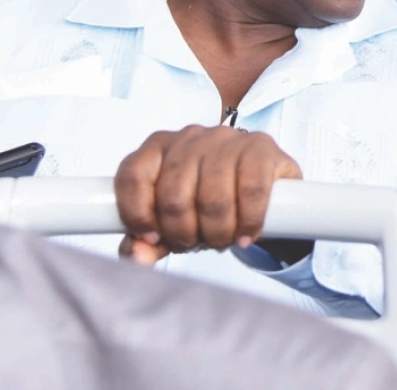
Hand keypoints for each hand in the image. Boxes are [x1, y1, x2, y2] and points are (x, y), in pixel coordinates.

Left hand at [114, 125, 302, 264]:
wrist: (263, 182)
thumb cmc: (210, 198)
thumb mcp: (173, 221)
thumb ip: (149, 242)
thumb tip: (138, 258)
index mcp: (158, 147)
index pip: (132, 176)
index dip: (138, 214)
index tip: (153, 238)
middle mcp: (190, 138)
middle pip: (173, 195)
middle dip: (183, 233)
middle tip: (196, 243)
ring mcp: (226, 139)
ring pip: (213, 198)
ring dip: (217, 233)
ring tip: (222, 239)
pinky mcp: (260, 147)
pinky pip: (251, 191)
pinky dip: (248, 222)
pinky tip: (246, 235)